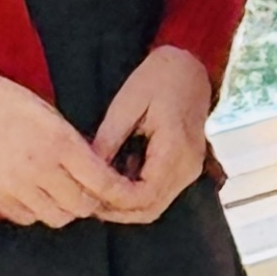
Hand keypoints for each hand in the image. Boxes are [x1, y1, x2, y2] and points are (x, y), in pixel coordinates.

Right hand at [0, 71, 132, 228]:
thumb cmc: (3, 100)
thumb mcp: (48, 112)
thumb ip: (72, 142)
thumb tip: (93, 166)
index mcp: (59, 142)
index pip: (102, 182)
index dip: (117, 192)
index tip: (123, 192)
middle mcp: (41, 169)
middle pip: (82, 206)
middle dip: (92, 200)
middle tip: (91, 190)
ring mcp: (16, 187)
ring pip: (57, 217)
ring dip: (66, 208)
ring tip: (63, 192)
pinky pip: (28, 218)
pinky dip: (38, 211)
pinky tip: (36, 194)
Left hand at [92, 46, 212, 224]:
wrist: (190, 65)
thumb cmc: (158, 77)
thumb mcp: (126, 103)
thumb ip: (109, 140)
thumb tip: (86, 172)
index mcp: (175, 148)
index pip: (143, 196)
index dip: (113, 201)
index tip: (87, 193)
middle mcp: (188, 166)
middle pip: (150, 209)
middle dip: (116, 211)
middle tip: (86, 200)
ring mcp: (190, 169)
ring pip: (155, 206)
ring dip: (125, 206)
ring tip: (96, 192)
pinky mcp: (186, 167)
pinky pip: (160, 193)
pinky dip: (136, 195)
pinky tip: (115, 181)